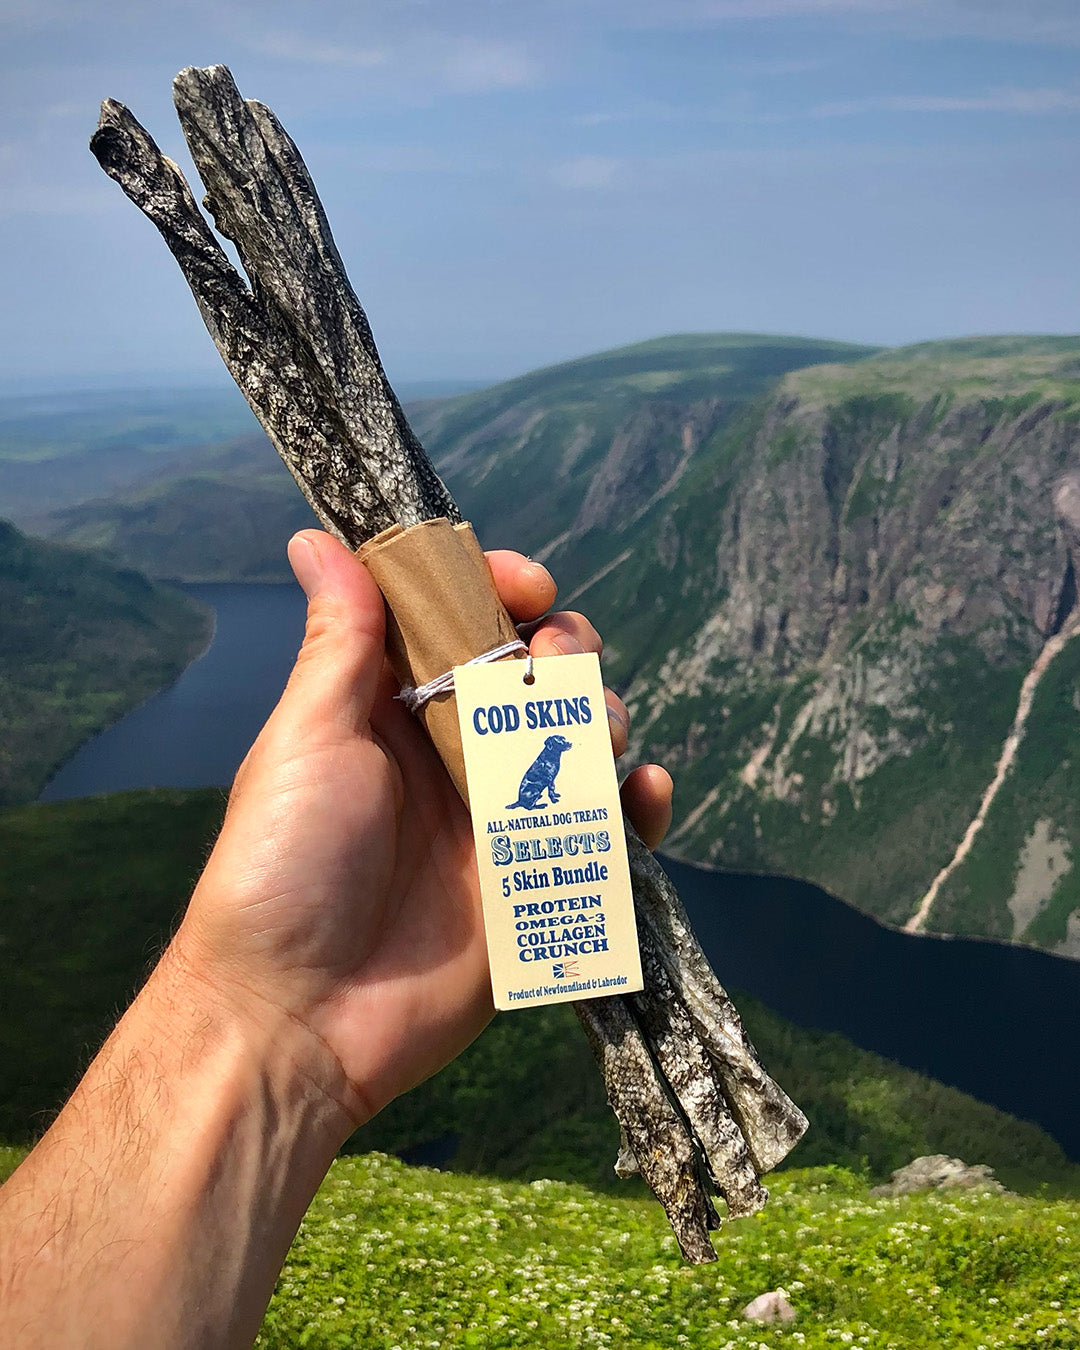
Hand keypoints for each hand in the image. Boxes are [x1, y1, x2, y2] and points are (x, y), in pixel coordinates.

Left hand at [176, 530, 672, 1130]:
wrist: (298, 1020)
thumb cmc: (282, 867)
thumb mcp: (307, 739)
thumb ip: (338, 640)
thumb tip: (315, 537)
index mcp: (394, 709)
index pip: (463, 624)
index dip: (501, 590)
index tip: (528, 583)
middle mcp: (453, 755)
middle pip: (536, 676)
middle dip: (564, 652)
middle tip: (553, 664)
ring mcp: (502, 820)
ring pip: (583, 743)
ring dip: (603, 717)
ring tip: (590, 731)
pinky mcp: (539, 884)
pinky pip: (610, 833)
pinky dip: (639, 806)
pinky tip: (642, 791)